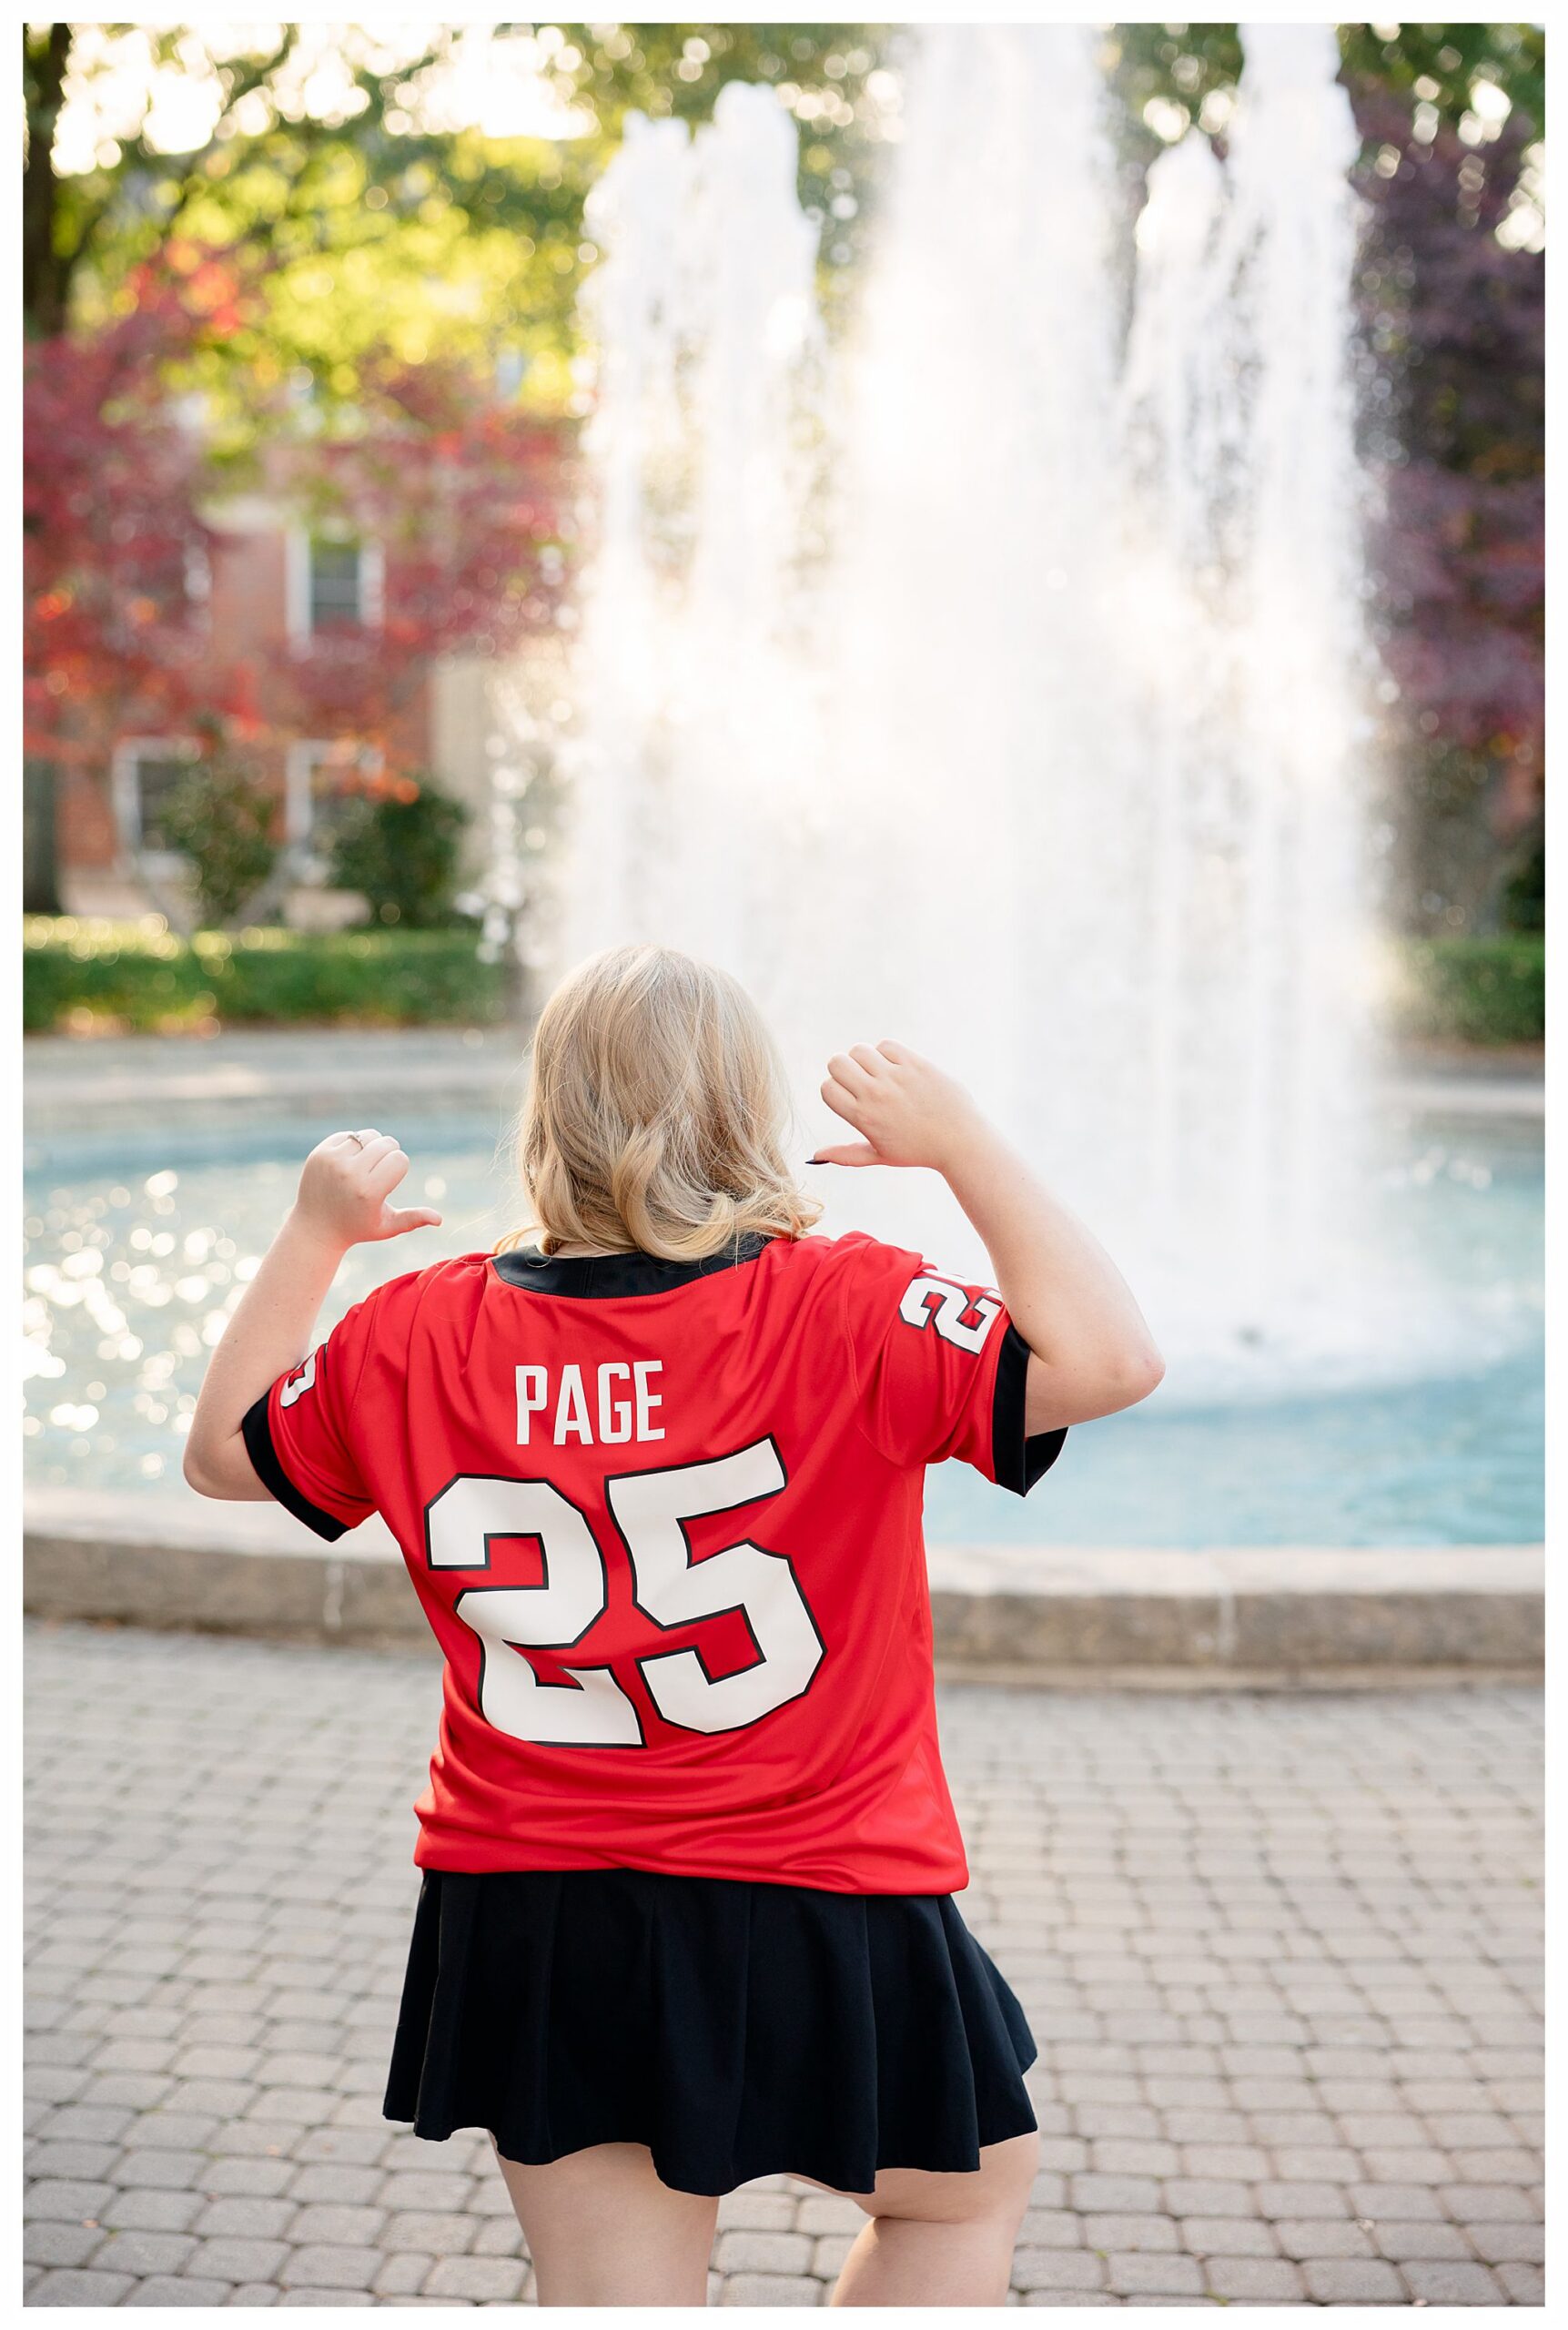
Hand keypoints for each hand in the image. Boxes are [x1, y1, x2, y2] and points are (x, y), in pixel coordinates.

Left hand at [293, 1129, 443, 1248]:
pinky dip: (354, 1145)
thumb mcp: (386, 1227)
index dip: (398, 1169)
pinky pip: (349, 1135)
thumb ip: (413, 1219)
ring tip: (365, 1165)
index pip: (400, 1159)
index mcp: (369, 1192)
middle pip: (387, 1143)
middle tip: (378, 1172)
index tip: (388, 1182)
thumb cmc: (357, 1228)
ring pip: (369, 1135)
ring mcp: (332, 1161)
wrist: (314, 1227)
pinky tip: (348, 1162)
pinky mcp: (320, 1153)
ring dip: (372, 1146)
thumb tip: (440, 1219)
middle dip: (388, 1155)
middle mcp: (349, 1174)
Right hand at [813, 1043, 986, 1172]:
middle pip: (836, 1062)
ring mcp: (896, 1077)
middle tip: (860, 1080)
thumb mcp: (880, 1156)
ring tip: (879, 1072)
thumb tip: (816, 1156)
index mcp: (864, 1117)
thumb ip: (846, 1154)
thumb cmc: (919, 1150)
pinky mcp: (916, 1064)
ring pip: (860, 1050)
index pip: (827, 1088)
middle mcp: (876, 1094)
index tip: (849, 1097)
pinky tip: (898, 1067)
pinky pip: (887, 1045)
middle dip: (842, 1069)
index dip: (834, 1090)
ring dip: (864, 1059)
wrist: (961, 1140)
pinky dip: (887, 1053)